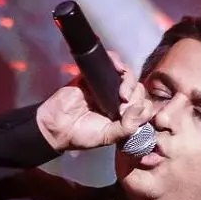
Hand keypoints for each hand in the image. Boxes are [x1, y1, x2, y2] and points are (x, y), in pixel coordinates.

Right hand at [35, 53, 155, 151]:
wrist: (56, 126)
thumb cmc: (81, 134)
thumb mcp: (108, 137)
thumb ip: (127, 127)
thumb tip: (141, 108)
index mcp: (123, 116)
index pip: (144, 107)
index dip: (143, 108)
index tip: (130, 115)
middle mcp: (118, 101)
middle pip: (138, 90)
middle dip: (136, 96)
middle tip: (122, 105)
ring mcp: (108, 87)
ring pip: (129, 76)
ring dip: (129, 81)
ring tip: (121, 93)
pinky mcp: (96, 75)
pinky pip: (112, 63)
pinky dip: (118, 62)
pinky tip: (118, 69)